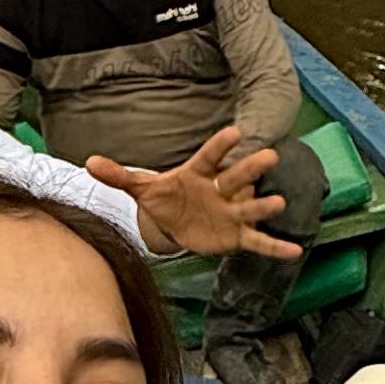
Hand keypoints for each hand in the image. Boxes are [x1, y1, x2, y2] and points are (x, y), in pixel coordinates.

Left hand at [94, 124, 305, 264]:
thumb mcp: (143, 188)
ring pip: (251, 208)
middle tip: (269, 155)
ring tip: (279, 203)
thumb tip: (88, 162)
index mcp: (198, 173)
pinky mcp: (237, 236)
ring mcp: (231, 213)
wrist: (178, 223)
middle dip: (251, 169)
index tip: (235, 132)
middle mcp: (220, 190)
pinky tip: (295, 251)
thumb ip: (120, 175)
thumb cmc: (166, 199)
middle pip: (236, 177)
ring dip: (264, 206)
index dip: (220, 146)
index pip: (209, 157)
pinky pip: (258, 242)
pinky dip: (275, 247)